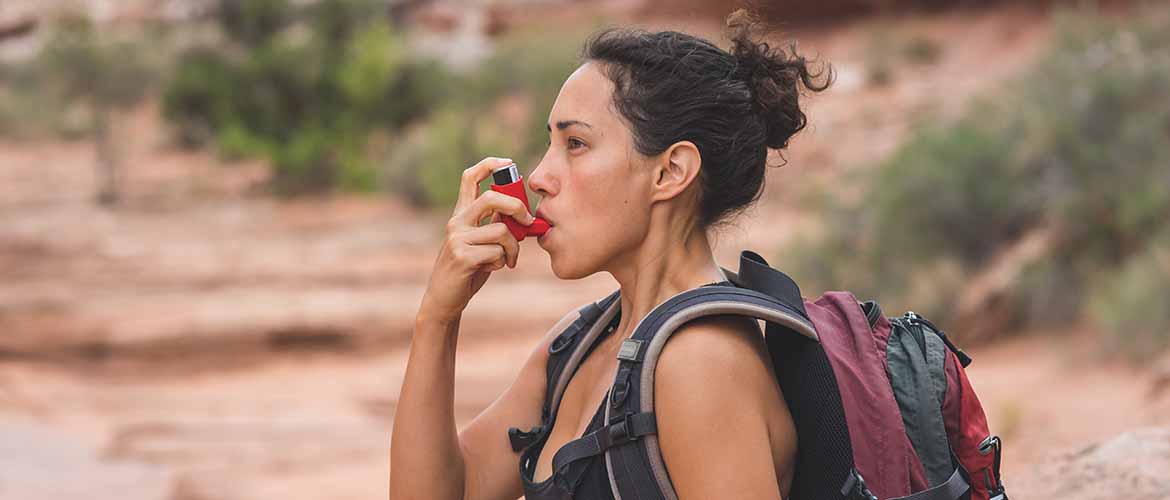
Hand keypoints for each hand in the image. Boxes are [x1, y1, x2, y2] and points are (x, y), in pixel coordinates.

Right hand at [419, 157, 535, 321]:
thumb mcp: (481, 242)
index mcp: (461, 214)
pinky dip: (503, 261)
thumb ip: (494, 224)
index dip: (489, 164)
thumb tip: (522, 213)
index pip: (470, 177)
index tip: (508, 163)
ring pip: (501, 231)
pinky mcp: (462, 257)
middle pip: (492, 197)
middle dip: (517, 207)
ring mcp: (458, 238)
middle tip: (528, 222)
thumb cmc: (468, 269)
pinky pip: (497, 252)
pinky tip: (493, 268)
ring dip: (513, 248)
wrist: (445, 298)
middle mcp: (456, 222)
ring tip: (508, 259)